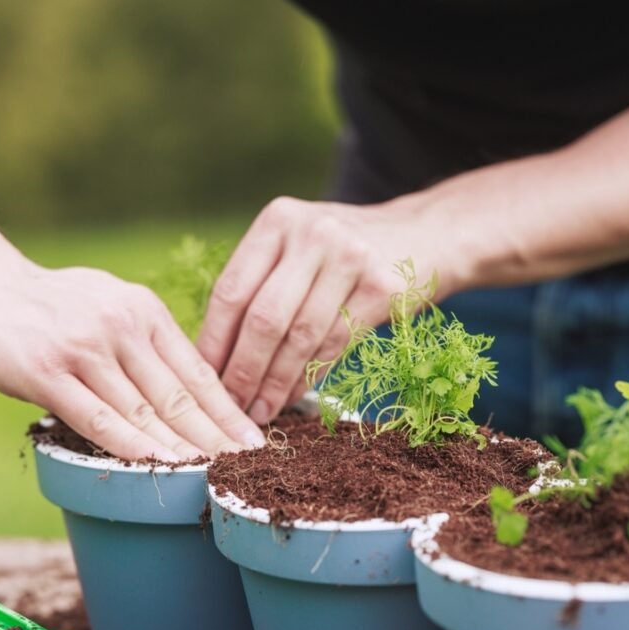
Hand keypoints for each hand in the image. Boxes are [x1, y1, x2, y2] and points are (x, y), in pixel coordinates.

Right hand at [0, 251, 265, 460]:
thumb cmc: (43, 301)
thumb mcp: (107, 302)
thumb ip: (142, 338)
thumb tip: (179, 379)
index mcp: (144, 311)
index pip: (197, 370)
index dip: (228, 410)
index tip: (256, 440)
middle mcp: (123, 326)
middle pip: (180, 394)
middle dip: (218, 436)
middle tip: (251, 467)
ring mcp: (86, 349)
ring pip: (145, 410)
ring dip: (183, 448)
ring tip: (215, 476)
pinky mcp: (47, 372)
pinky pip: (97, 417)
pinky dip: (130, 444)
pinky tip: (157, 466)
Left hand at [198, 195, 455, 424]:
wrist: (427, 234)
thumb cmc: (347, 250)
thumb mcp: (300, 245)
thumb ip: (261, 283)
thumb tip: (214, 355)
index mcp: (278, 219)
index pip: (232, 290)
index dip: (214, 341)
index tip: (201, 378)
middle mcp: (312, 233)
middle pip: (263, 318)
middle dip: (242, 370)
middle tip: (229, 405)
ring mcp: (351, 257)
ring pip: (300, 336)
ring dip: (276, 383)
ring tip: (260, 410)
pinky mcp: (383, 286)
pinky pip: (335, 344)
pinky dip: (309, 376)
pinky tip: (294, 395)